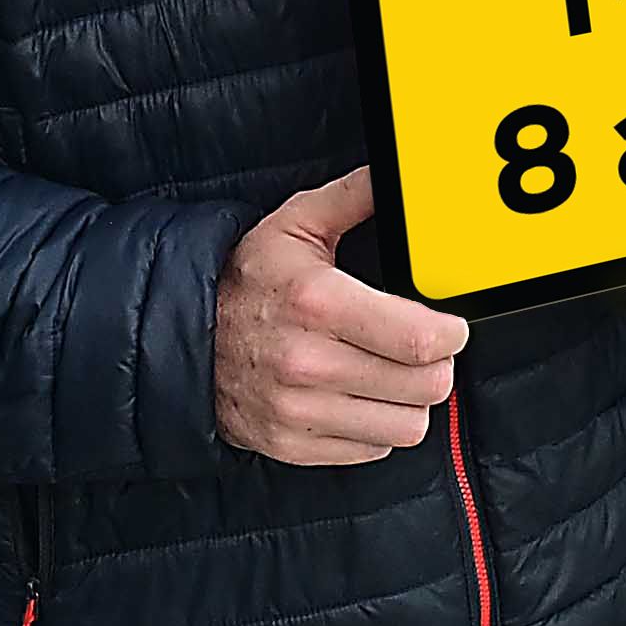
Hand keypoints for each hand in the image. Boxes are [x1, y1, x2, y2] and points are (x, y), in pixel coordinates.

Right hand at [217, 168, 470, 463]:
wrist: (174, 337)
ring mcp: (297, 409)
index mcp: (318, 302)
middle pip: (426, 386)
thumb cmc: (242, 279)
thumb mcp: (295, 224)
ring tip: (391, 374)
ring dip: (409, 400)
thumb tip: (398, 175)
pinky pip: (372, 449)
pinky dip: (376, 426)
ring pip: (408, 425)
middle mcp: (307, 362)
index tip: (450, 327)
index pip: (421, 340)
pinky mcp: (290, 444)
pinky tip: (358, 397)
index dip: (451, 335)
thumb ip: (355, 197)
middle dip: (436, 365)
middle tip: (422, 349)